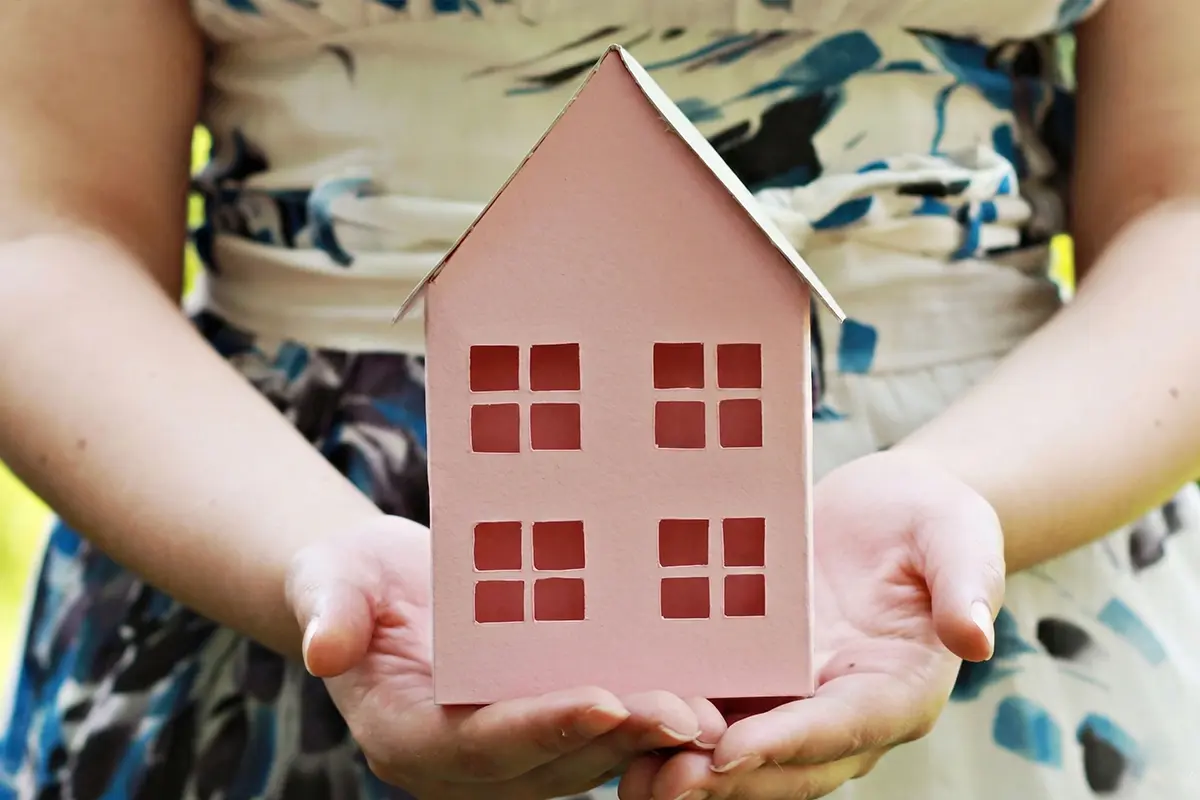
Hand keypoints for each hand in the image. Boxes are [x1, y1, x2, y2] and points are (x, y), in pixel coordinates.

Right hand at [285, 515, 726, 799]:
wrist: (379, 590)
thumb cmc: (349, 579)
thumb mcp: (328, 578)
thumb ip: (329, 610)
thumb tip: (323, 647)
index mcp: (407, 737)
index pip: (479, 746)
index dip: (543, 728)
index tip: (604, 703)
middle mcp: (462, 763)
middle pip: (548, 762)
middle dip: (620, 740)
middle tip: (690, 715)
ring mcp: (506, 753)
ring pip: (586, 759)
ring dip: (649, 740)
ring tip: (713, 710)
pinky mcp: (540, 731)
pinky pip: (598, 736)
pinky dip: (647, 721)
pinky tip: (705, 690)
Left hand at [617, 449, 1005, 799]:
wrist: (887, 510)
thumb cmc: (928, 519)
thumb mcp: (957, 535)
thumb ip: (966, 582)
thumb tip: (974, 637)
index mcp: (894, 691)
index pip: (841, 728)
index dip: (787, 744)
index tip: (732, 751)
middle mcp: (839, 712)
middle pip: (783, 765)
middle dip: (724, 781)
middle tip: (662, 782)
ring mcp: (790, 699)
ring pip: (738, 755)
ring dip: (685, 769)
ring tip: (628, 771)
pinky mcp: (751, 675)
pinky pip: (712, 710)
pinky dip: (669, 726)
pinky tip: (616, 721)